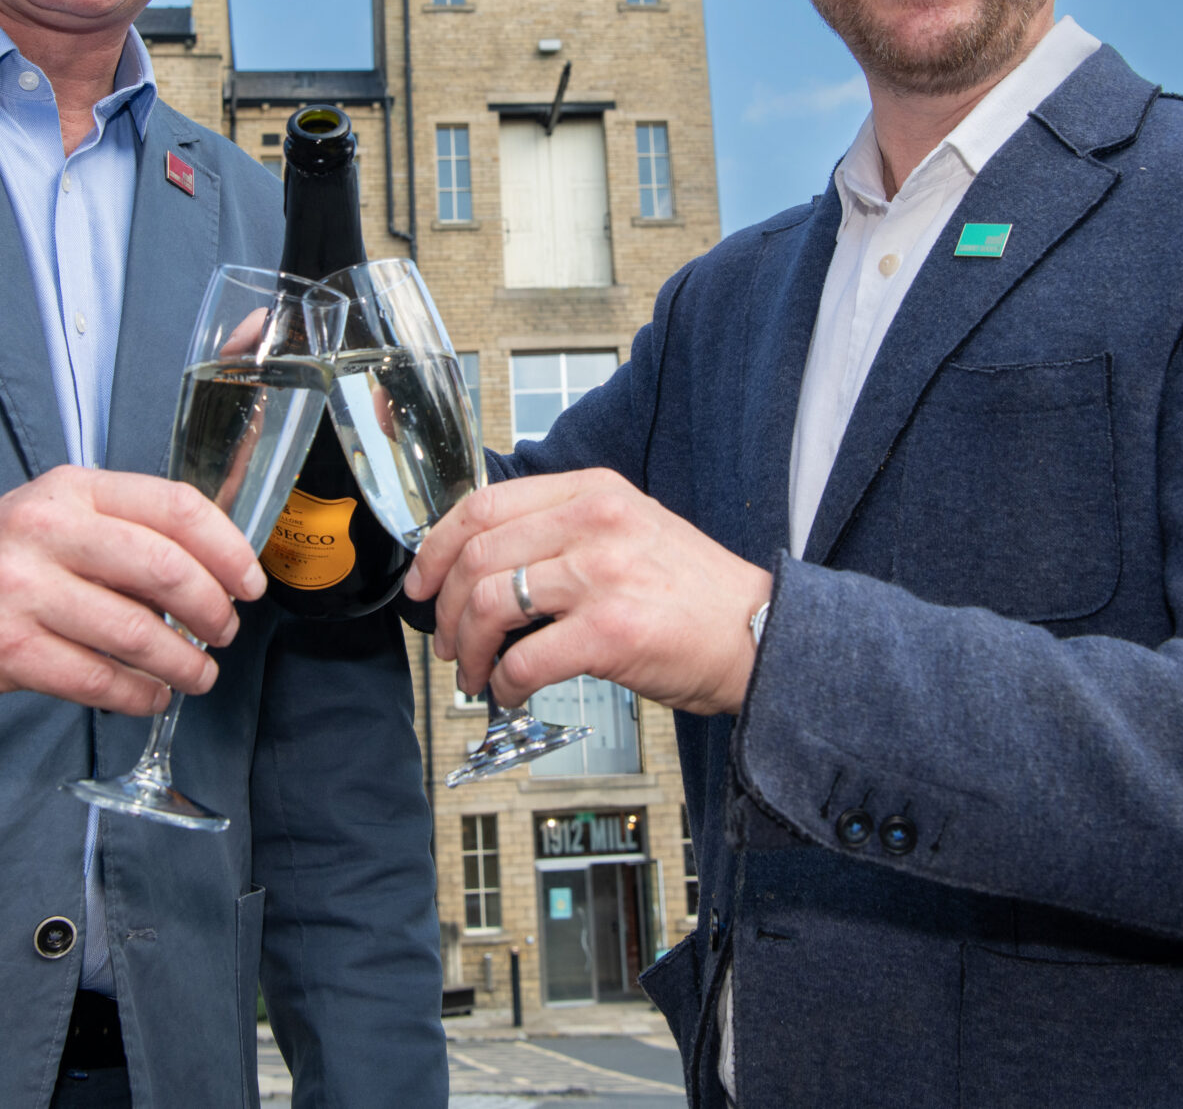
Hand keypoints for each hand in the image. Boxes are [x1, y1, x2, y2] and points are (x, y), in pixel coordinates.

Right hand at [0, 467, 266, 714]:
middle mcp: (44, 530)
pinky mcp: (6, 651)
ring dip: (183, 663)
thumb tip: (215, 565)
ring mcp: (21, 591)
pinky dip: (139, 695)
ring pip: (136, 632)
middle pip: (164, 568)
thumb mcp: (55, 515)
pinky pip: (98, 680)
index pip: (174, 507)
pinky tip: (150, 696)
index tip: (249, 582)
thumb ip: (126, 528)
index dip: (227, 549)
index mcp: (70, 489)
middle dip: (213, 609)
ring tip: (197, 675)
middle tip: (225, 631)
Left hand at [405, 468, 770, 716]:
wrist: (759, 635)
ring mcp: (602, 576)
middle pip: (476, 556)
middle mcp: (595, 523)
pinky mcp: (611, 633)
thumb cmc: (693, 594)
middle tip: (447, 640)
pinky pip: (524, 660)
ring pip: (488, 605)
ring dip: (468, 650)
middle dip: (443, 608)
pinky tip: (509, 692)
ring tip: (474, 673)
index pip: (484, 504)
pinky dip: (502, 684)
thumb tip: (482, 564)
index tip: (423, 580)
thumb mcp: (628, 529)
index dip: (437, 546)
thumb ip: (563, 531)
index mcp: (594, 491)